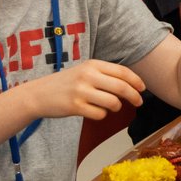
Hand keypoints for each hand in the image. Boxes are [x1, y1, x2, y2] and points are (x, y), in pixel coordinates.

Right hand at [26, 60, 145, 120]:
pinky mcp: (75, 106)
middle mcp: (87, 75)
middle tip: (139, 102)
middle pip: (121, 87)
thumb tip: (132, 84)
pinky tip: (94, 111)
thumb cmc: (66, 83)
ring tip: (110, 106)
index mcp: (92, 64)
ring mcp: (81, 91)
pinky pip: (100, 114)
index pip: (122, 71)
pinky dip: (101, 115)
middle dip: (134, 96)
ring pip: (113, 102)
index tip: (142, 88)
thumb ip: (105, 75)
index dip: (136, 81)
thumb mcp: (85, 71)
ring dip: (116, 107)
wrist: (38, 94)